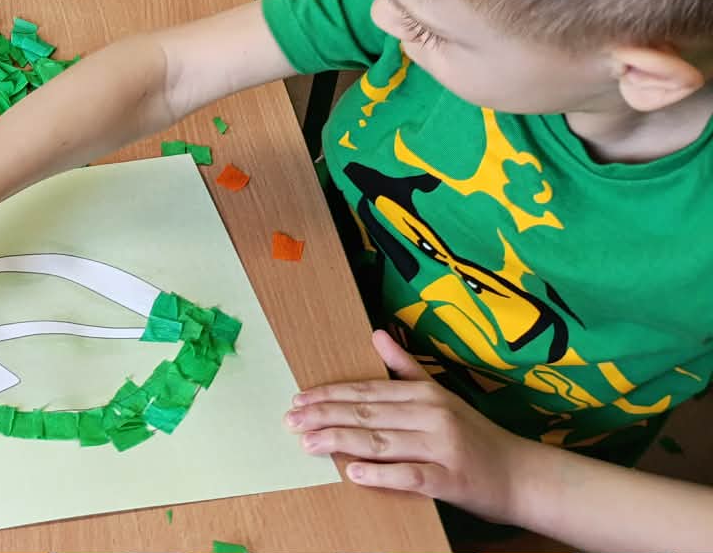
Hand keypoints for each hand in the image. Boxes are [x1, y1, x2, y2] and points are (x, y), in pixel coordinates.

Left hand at [287, 331, 529, 522]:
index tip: (299, 400)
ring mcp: (441, 447)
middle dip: (324, 416)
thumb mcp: (442, 395)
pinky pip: (408, 475)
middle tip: (291, 421)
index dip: (329, 395)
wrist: (523, 475)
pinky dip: (380, 474)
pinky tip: (353, 473)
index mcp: (426, 394)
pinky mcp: (450, 479)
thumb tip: (376, 333)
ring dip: (339, 442)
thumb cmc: (477, 436)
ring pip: (380, 442)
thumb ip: (406, 368)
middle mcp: (432, 416)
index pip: (366, 392)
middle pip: (366, 415)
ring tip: (308, 444)